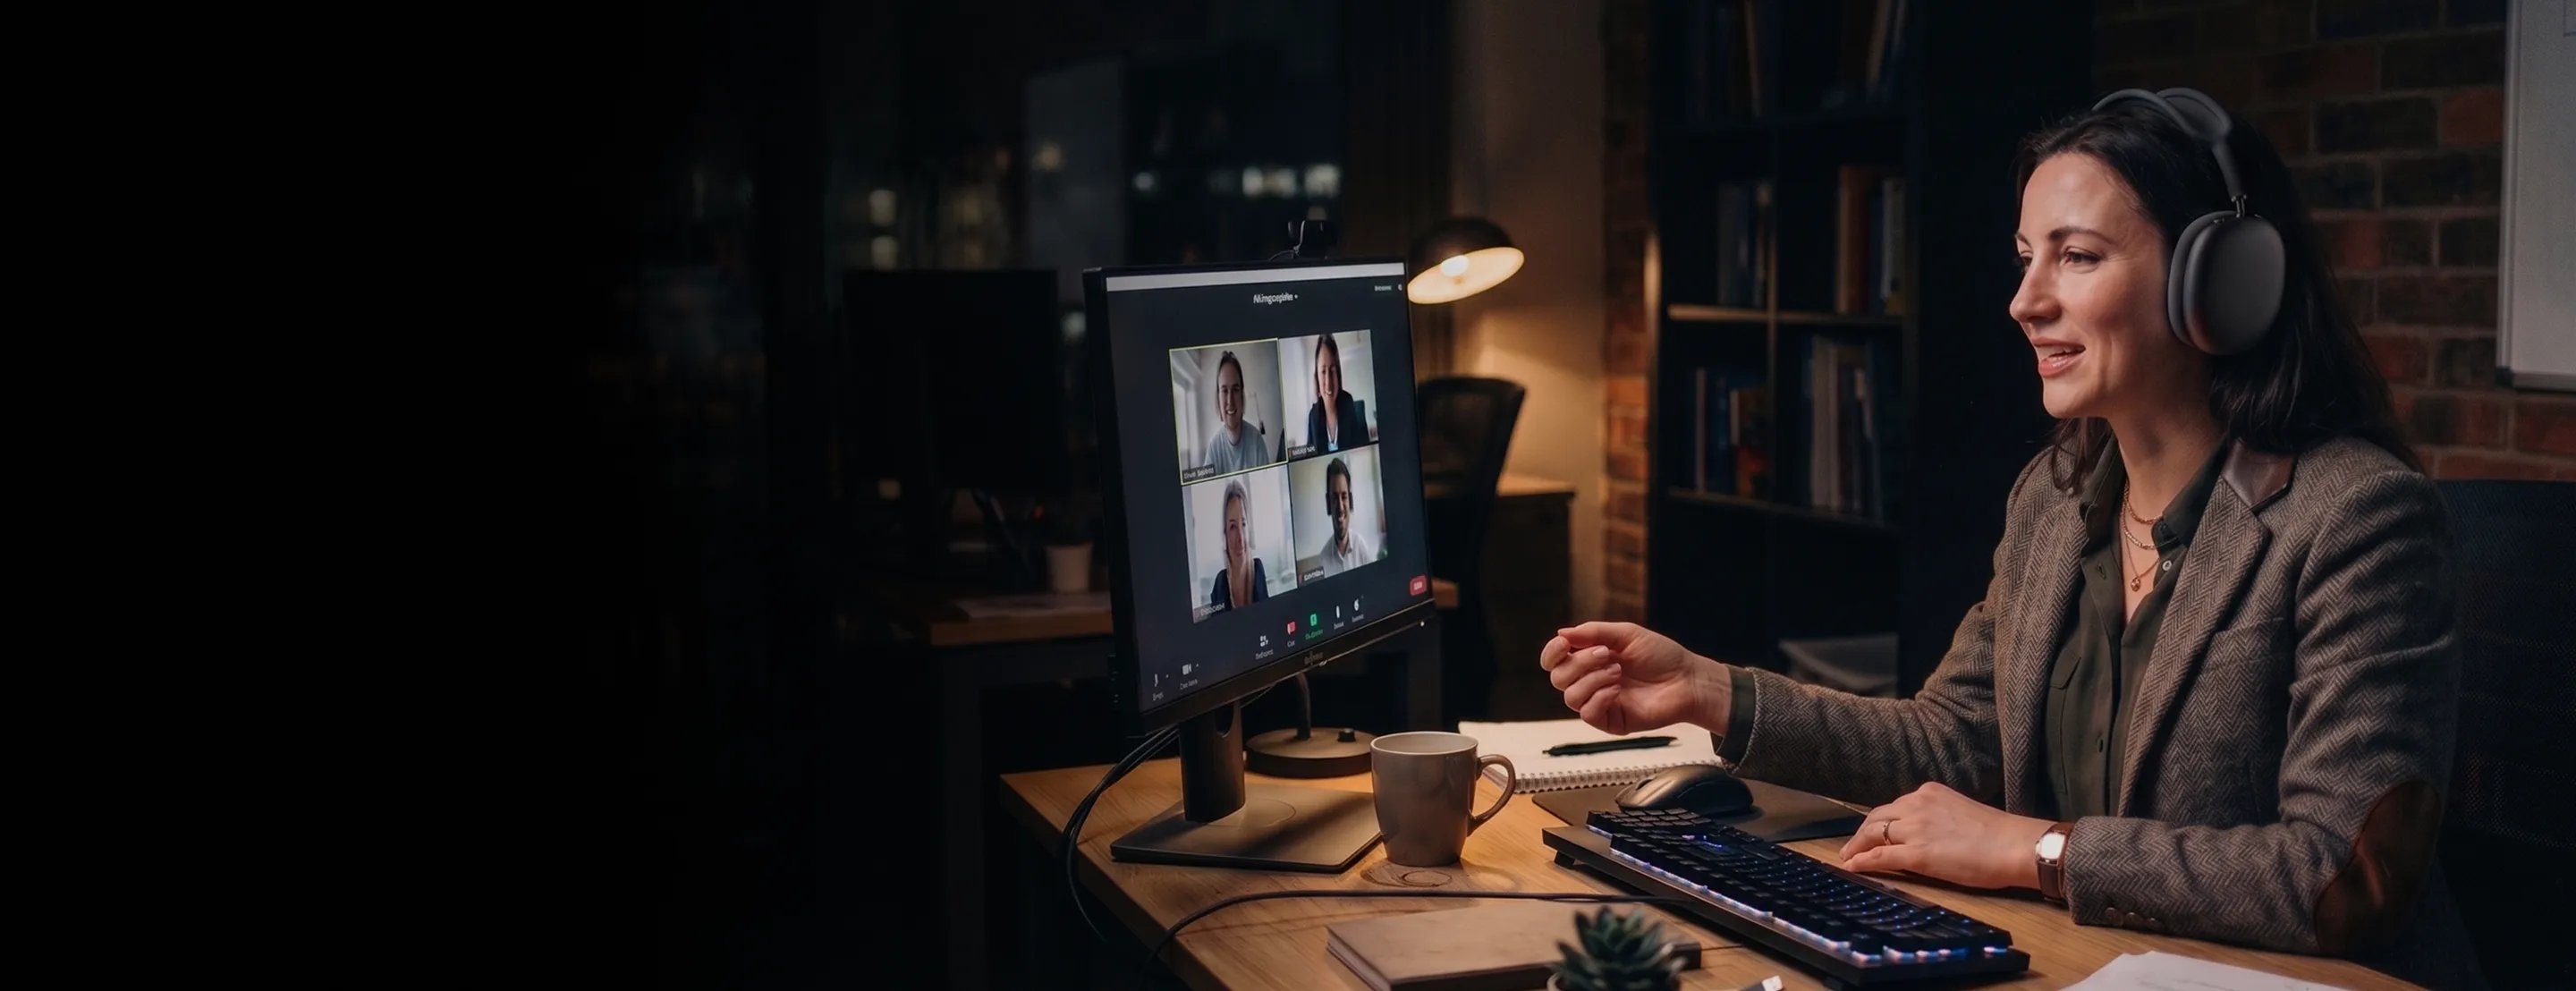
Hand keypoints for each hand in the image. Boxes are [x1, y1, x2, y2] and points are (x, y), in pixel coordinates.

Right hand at [1539, 622, 1725, 735]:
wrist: (1687, 679)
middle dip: (1579, 663)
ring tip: (1618, 672)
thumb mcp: (1626, 634)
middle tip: (1606, 654)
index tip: (1564, 644)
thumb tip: (1561, 633)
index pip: (1554, 661)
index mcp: (1589, 659)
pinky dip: (1600, 698)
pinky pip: (1588, 714)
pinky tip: (1618, 690)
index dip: (1551, 653)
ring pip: (1570, 697)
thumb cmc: (1661, 656)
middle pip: (1558, 678)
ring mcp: (1599, 702)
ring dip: (1592, 680)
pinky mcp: (1610, 721)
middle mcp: (1589, 681)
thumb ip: (1593, 632)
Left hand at [1838, 782, 2056, 890]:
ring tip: (1848, 857)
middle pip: (1877, 817)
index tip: (1871, 830)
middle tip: (1852, 845)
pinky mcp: (1917, 854)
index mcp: (1929, 793)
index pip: (1894, 806)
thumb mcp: (1959, 812)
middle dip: (1862, 832)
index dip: (1879, 820)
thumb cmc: (1998, 834)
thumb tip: (1927, 830)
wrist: (2014, 845)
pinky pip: (1879, 856)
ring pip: (1873, 834)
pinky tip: (1852, 866)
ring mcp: (1915, 828)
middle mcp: (1917, 804)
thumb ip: (1937, 816)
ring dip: (1857, 846)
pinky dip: (1861, 861)